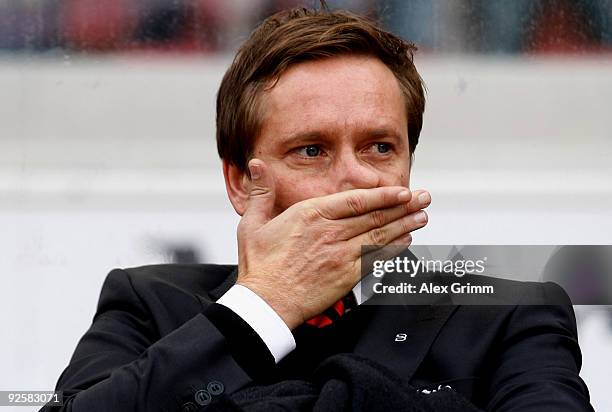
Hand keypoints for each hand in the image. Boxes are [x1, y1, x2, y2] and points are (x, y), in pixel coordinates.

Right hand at [236, 159, 430, 329]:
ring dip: (405, 225)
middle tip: (424, 199)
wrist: (266, 303)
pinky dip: (394, 249)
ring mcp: (341, 255)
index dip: (383, 195)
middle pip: (375, 216)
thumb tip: (256, 164)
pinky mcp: (346, 276)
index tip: (401, 191)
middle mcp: (331, 233)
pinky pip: (377, 259)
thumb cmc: (260, 265)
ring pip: (380, 235)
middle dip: (403, 206)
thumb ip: (260, 192)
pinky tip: (406, 242)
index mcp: (311, 215)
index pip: (355, 200)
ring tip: (422, 216)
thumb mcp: (253, 223)